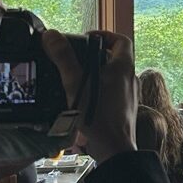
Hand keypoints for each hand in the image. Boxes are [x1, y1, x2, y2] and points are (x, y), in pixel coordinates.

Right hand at [42, 30, 136, 163]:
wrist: (113, 147)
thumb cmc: (100, 116)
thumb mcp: (76, 82)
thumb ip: (64, 58)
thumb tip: (52, 36)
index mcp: (124, 67)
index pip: (121, 40)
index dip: (105, 35)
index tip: (87, 38)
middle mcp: (130, 79)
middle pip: (114, 58)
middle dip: (94, 56)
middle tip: (75, 59)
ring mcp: (129, 95)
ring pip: (112, 76)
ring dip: (94, 74)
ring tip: (74, 79)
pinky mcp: (124, 108)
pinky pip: (111, 92)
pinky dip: (98, 90)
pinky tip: (82, 98)